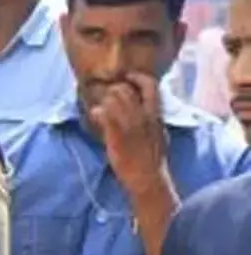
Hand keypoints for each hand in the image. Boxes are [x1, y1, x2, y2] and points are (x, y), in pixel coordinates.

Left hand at [91, 73, 169, 196]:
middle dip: (112, 91)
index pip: (150, 85)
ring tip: (102, 113)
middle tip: (107, 101)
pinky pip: (102, 113)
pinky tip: (96, 120)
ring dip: (103, 103)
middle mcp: (144, 115)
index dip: (136, 77)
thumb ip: (151, 118)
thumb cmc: (153, 158)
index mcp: (156, 115)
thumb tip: (145, 108)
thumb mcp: (159, 133)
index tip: (127, 77)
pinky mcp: (116, 134)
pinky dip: (96, 114)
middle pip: (123, 89)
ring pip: (111, 98)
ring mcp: (129, 123)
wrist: (148, 177)